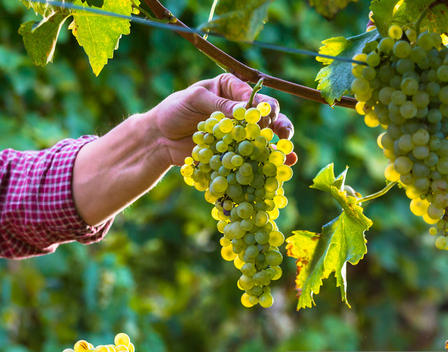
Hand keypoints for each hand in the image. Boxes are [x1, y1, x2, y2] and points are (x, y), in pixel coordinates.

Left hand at [145, 73, 295, 166]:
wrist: (158, 137)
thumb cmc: (174, 110)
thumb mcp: (195, 100)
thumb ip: (220, 104)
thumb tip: (247, 111)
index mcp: (231, 88)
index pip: (254, 96)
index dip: (262, 107)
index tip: (263, 119)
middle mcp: (239, 108)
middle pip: (266, 116)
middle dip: (277, 125)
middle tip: (283, 134)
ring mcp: (238, 132)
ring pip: (264, 137)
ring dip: (278, 145)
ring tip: (289, 154)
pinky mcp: (233, 150)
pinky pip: (252, 155)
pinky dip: (265, 161)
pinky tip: (281, 166)